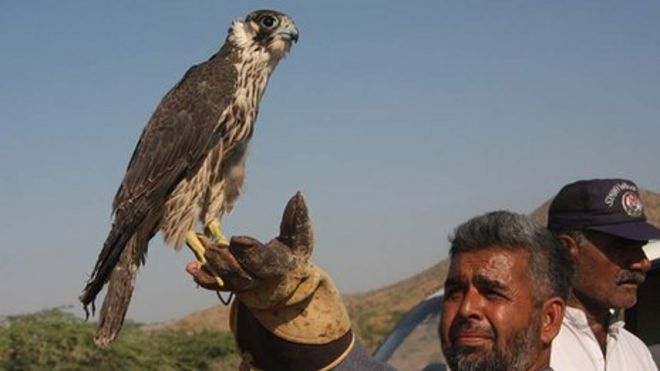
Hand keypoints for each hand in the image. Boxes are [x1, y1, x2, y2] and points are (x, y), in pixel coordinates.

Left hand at [184, 192, 353, 369]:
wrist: (284, 282)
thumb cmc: (292, 253)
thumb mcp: (299, 237)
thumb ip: (297, 218)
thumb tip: (298, 194)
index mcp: (278, 266)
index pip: (262, 261)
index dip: (249, 251)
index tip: (235, 239)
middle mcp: (260, 280)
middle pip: (242, 274)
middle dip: (226, 261)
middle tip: (213, 247)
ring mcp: (244, 286)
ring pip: (227, 281)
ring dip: (212, 267)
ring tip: (202, 251)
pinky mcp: (231, 286)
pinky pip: (216, 285)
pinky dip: (203, 278)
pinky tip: (191, 267)